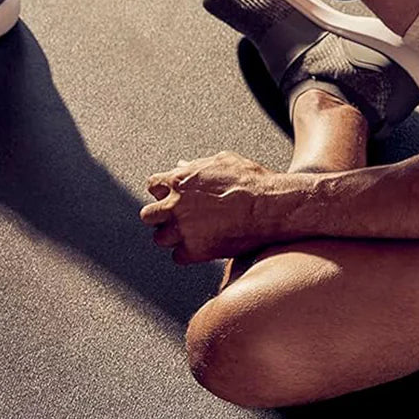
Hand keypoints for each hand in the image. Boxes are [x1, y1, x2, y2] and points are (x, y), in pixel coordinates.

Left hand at [140, 150, 288, 264]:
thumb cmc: (252, 182)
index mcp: (179, 180)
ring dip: (173, 236)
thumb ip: (197, 166)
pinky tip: (202, 245)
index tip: (171, 195)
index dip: (163, 191)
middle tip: (178, 217)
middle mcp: (176, 205)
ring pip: (160, 238)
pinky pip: (178, 257)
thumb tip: (182, 165)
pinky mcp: (195, 250)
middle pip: (148, 215)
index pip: (153, 185)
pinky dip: (188, 253)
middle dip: (161, 216)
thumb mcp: (224, 161)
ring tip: (191, 233)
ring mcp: (183, 229)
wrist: (270, 206)